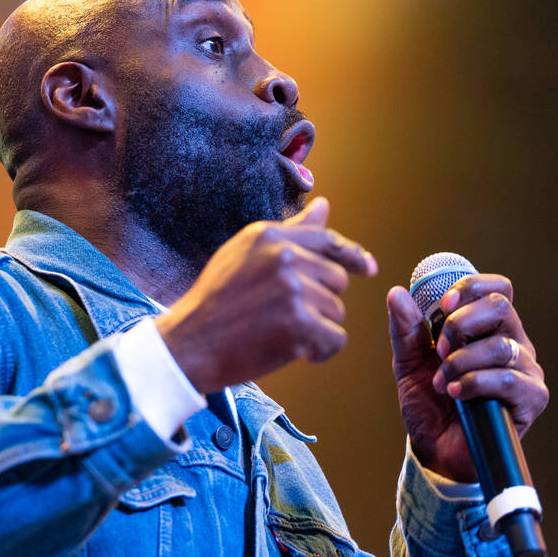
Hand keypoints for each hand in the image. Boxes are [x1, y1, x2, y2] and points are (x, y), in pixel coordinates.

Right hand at [156, 197, 376, 394]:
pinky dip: (321, 350)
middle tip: (286, 314)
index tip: (369, 268)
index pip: (327, 240)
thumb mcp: (246, 254)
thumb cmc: (216, 301)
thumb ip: (291, 232)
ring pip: (336, 311)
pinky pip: (336, 338)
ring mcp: (292, 290)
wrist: (188, 343)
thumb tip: (324, 205)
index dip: (353, 255)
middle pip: (337, 279)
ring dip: (318, 327)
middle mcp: (283, 257)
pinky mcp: (298, 324)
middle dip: (321, 300)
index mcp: (269, 235)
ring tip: (282, 332)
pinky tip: (297, 351)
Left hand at [386, 275, 548, 482]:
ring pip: (500, 346)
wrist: (436, 449)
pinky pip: (508, 378)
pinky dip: (474, 382)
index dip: (470, 288)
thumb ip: (405, 329)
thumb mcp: (408, 362)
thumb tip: (397, 293)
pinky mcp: (531, 398)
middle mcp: (514, 343)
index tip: (441, 304)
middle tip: (439, 350)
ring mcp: (526, 370)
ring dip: (461, 362)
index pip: (497, 288)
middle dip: (460, 324)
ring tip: (443, 382)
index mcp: (489, 328)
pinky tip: (456, 394)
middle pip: (500, 306)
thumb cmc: (430, 403)